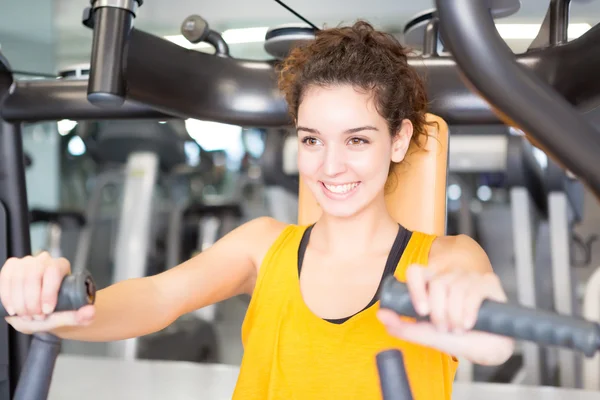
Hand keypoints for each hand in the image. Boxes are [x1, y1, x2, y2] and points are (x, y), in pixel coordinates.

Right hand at [0, 252, 94, 333]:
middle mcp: (44, 260)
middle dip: (32, 300)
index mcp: (61, 266)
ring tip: (25, 315)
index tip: (46, 311)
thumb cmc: (53, 312)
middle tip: (35, 317)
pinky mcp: (11, 268)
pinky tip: (13, 309)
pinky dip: (7, 296)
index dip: (48, 293)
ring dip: (20, 300)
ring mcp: (26, 262)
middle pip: (34, 274)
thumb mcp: (67, 317)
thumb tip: (91, 312)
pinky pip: (5, 278)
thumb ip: (80, 317)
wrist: (37, 313)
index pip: (54, 272)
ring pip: (19, 277)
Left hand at [377, 264, 513, 365]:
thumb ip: (403, 326)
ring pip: (455, 288)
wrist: (489, 350)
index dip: (416, 288)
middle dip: (439, 312)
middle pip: (437, 284)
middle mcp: (450, 277)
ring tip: (458, 329)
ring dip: (455, 316)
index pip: (416, 271)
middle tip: (444, 328)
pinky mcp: (488, 283)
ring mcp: (469, 277)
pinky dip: (468, 312)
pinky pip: (473, 292)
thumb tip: (381, 315)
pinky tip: (469, 324)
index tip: (422, 311)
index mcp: (432, 285)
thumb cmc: (458, 338)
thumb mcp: (427, 335)